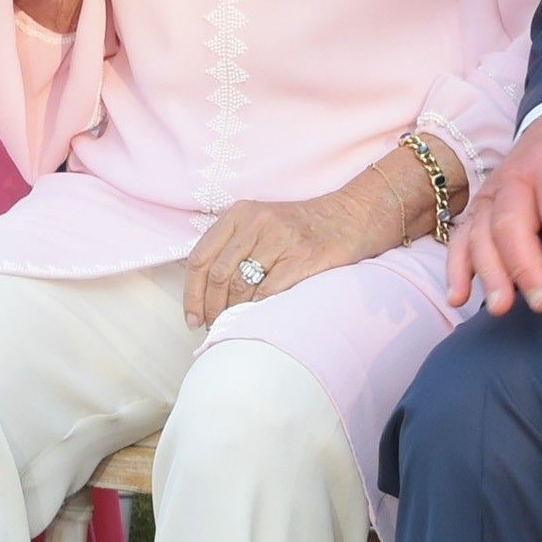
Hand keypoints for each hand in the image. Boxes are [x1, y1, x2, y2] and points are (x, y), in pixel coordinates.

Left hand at [183, 186, 395, 329]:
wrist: (350, 218)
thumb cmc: (301, 228)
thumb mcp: (261, 223)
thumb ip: (233, 246)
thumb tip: (204, 292)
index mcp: (239, 213)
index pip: (200, 256)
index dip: (192, 292)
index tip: (191, 316)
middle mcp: (256, 222)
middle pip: (217, 275)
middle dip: (210, 308)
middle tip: (211, 327)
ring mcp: (279, 239)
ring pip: (240, 286)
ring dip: (232, 313)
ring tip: (232, 326)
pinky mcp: (301, 258)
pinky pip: (268, 293)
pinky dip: (257, 311)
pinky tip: (255, 321)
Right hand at [451, 103, 541, 316]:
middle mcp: (514, 179)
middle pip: (510, 223)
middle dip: (523, 266)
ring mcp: (489, 195)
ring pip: (480, 234)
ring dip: (488, 272)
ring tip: (500, 307)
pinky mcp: (476, 210)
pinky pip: (460, 239)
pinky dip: (455, 268)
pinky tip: (458, 297)